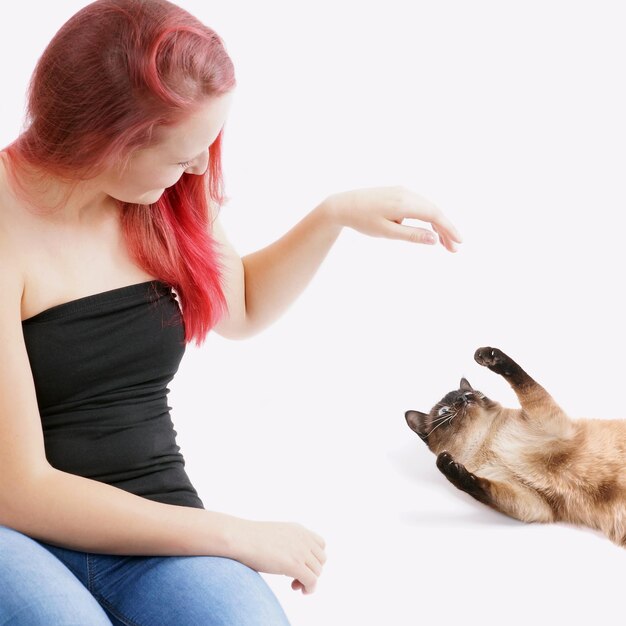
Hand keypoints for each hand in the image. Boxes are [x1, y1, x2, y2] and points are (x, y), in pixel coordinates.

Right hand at [228, 519, 326, 593]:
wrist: (240, 538)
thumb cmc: (250, 538)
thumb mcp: (275, 535)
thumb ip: (286, 542)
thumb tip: (288, 557)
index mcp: (298, 529)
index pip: (320, 544)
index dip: (314, 558)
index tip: (301, 565)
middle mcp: (303, 538)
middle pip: (321, 559)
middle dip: (312, 570)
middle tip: (296, 579)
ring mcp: (300, 550)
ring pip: (318, 571)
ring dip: (309, 581)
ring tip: (294, 584)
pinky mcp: (294, 564)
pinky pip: (312, 581)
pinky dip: (310, 589)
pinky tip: (299, 590)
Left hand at [323, 185, 461, 251]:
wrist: (343, 205)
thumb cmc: (362, 220)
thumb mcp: (386, 232)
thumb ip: (411, 235)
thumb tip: (434, 239)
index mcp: (404, 203)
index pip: (434, 215)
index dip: (449, 229)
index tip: (459, 242)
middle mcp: (406, 193)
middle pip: (434, 211)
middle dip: (446, 230)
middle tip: (454, 249)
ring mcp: (403, 191)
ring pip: (427, 208)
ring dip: (437, 224)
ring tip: (444, 243)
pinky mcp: (398, 192)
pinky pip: (419, 205)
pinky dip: (427, 217)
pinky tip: (430, 230)